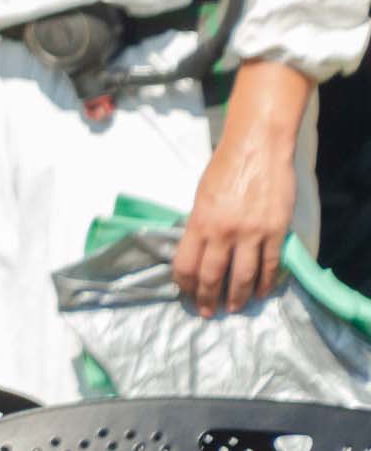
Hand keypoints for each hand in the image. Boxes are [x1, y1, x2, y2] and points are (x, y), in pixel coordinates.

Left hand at [177, 114, 297, 315]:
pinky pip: (270, 266)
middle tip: (207, 312)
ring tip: (233, 308)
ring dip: (237, 297)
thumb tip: (198, 249)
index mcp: (199, 221)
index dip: (184, 283)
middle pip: (212, 276)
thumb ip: (200, 224)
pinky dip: (264, 283)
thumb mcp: (201, 195)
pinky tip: (260, 293)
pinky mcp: (276, 232)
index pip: (186, 263)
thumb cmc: (225, 167)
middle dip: (207, 298)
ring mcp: (252, 234)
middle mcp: (223, 232)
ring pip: (242, 277)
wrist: (257, 148)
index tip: (185, 292)